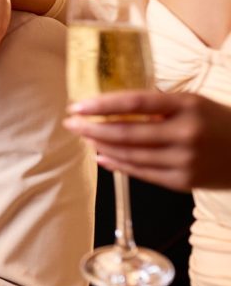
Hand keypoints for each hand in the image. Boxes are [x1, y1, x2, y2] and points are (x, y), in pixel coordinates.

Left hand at [66, 90, 230, 190]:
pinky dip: (118, 164)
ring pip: (130, 155)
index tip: (77, 106)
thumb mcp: (191, 103)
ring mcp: (184, 160)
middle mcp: (185, 133)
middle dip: (92, 128)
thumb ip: (156, 105)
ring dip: (102, 146)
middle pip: (127, 132)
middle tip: (71, 123)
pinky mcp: (183, 182)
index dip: (102, 105)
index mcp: (187, 106)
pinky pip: (142, 173)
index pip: (135, 103)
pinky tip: (101, 157)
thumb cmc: (215, 122)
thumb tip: (111, 107)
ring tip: (85, 138)